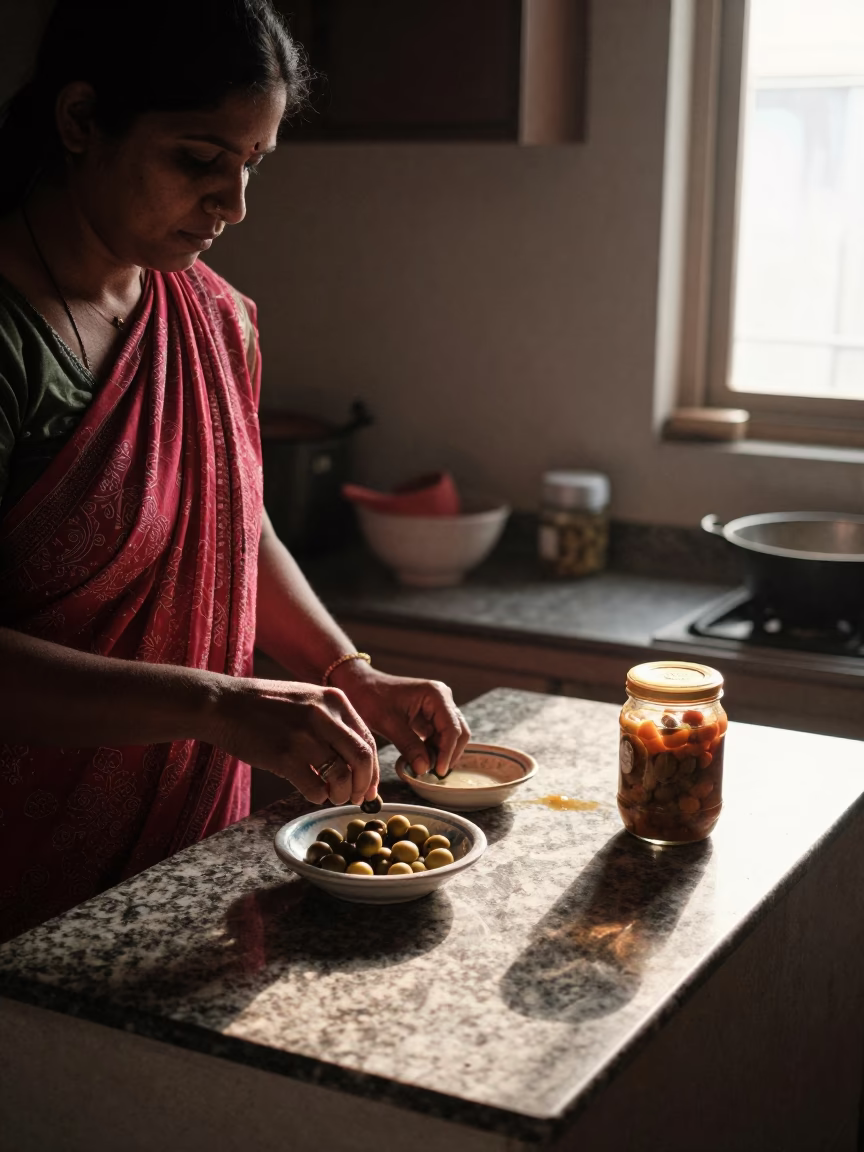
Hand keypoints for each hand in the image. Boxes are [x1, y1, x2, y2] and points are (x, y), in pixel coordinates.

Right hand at [206, 677, 378, 805]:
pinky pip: (315, 788)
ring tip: (332, 796)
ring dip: (341, 794)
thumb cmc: (265, 706)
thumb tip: (358, 759)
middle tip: (357, 798)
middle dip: (364, 785)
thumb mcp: (307, 699)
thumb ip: (333, 721)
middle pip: (362, 758)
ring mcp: (304, 736)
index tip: (369, 786)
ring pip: (342, 777)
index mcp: (334, 699)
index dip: (373, 769)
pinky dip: (318, 797)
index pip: (368, 739)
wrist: (224, 704)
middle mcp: (323, 715)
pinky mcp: (284, 756)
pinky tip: (312, 793)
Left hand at [332, 663, 470, 777]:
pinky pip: (440, 735)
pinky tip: (421, 759)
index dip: (447, 753)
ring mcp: (439, 705)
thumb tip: (425, 769)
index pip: (452, 729)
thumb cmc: (371, 697)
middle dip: (448, 754)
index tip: (439, 772)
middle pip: (458, 732)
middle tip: (434, 774)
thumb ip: (409, 745)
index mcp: (436, 694)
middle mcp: (443, 698)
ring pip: (451, 735)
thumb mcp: (388, 723)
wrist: (360, 685)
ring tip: (425, 768)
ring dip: (441, 752)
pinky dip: (434, 749)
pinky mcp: (431, 714)